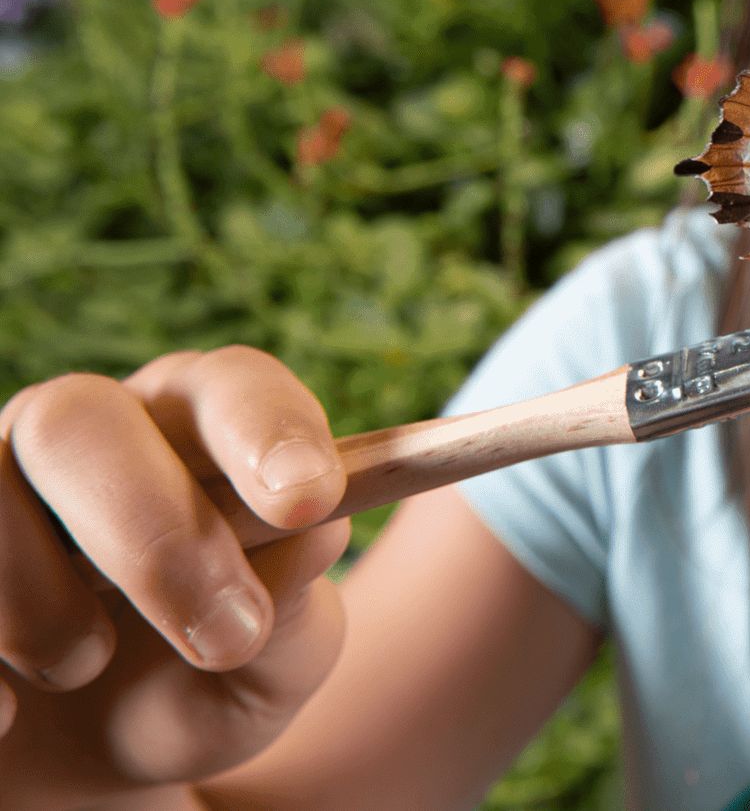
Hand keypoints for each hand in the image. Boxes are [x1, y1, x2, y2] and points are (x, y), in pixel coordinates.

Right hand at [0, 347, 351, 802]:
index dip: (268, 431)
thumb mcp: (271, 667)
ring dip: (39, 604)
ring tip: (84, 668)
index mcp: (196, 428)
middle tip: (225, 640)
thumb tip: (314, 536)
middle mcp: (84, 429)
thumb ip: (297, 612)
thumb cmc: (197, 686)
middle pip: (80, 419)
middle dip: (154, 535)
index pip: (233, 386)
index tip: (309, 500)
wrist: (87, 767)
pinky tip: (7, 715)